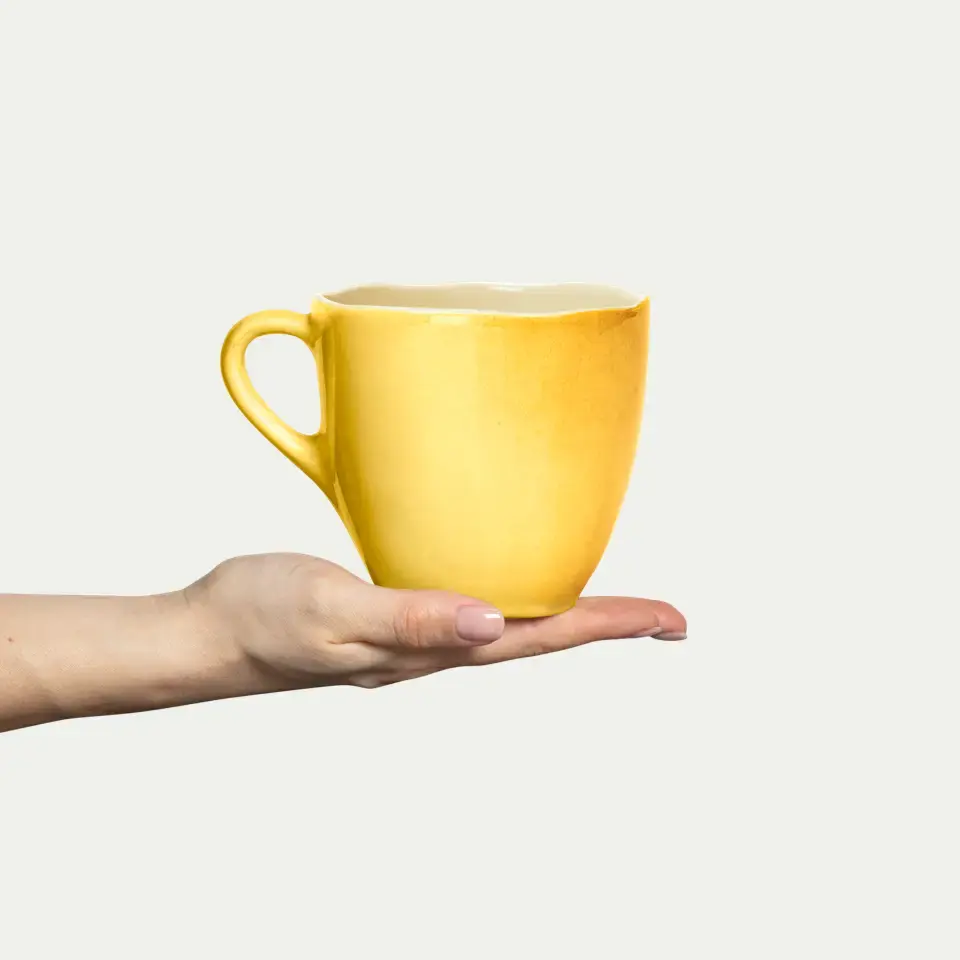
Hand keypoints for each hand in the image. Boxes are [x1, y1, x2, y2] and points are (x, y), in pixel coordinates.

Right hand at [189, 553, 686, 689]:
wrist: (207, 632)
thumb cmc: (260, 622)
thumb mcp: (331, 611)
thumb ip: (407, 617)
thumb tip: (489, 623)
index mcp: (431, 647)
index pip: (543, 636)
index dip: (611, 624)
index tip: (670, 620)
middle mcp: (435, 642)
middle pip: (541, 633)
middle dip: (606, 623)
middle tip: (664, 617)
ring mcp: (415, 628)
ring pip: (510, 618)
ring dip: (565, 610)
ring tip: (610, 603)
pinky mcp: (392, 605)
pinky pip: (469, 597)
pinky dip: (509, 586)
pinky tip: (509, 574)